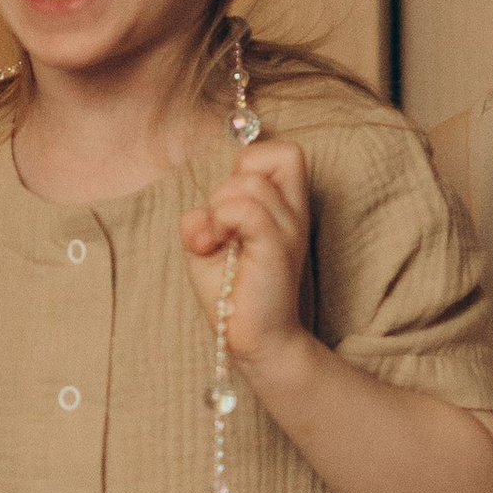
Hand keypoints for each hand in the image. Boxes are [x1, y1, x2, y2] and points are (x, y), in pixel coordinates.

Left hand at [179, 137, 312, 372]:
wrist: (251, 341)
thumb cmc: (232, 293)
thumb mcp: (209, 243)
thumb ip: (203, 215)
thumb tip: (200, 211)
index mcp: (284, 208)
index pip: (284, 151)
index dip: (251, 161)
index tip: (231, 200)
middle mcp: (293, 214)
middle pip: (273, 154)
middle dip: (232, 179)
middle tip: (222, 220)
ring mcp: (288, 229)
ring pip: (249, 184)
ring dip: (219, 207)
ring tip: (215, 241)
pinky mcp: (276, 249)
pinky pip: (246, 210)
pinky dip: (221, 221)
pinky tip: (215, 247)